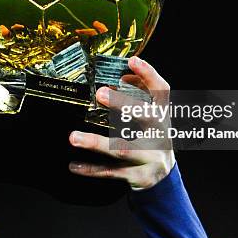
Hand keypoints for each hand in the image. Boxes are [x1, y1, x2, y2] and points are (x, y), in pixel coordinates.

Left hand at [69, 56, 175, 190]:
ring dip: (96, 143)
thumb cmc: (151, 137)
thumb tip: (121, 77)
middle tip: (100, 93)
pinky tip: (74, 165)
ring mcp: (151, 158)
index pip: (161, 91)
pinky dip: (92, 169)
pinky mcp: (138, 177)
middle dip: (124, 105)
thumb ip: (139, 95)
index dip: (149, 75)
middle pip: (146, 118)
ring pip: (123, 150)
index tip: (132, 60)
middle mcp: (160, 135)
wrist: (163, 177)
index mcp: (162, 115)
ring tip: (73, 137)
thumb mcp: (151, 116)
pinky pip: (111, 172)